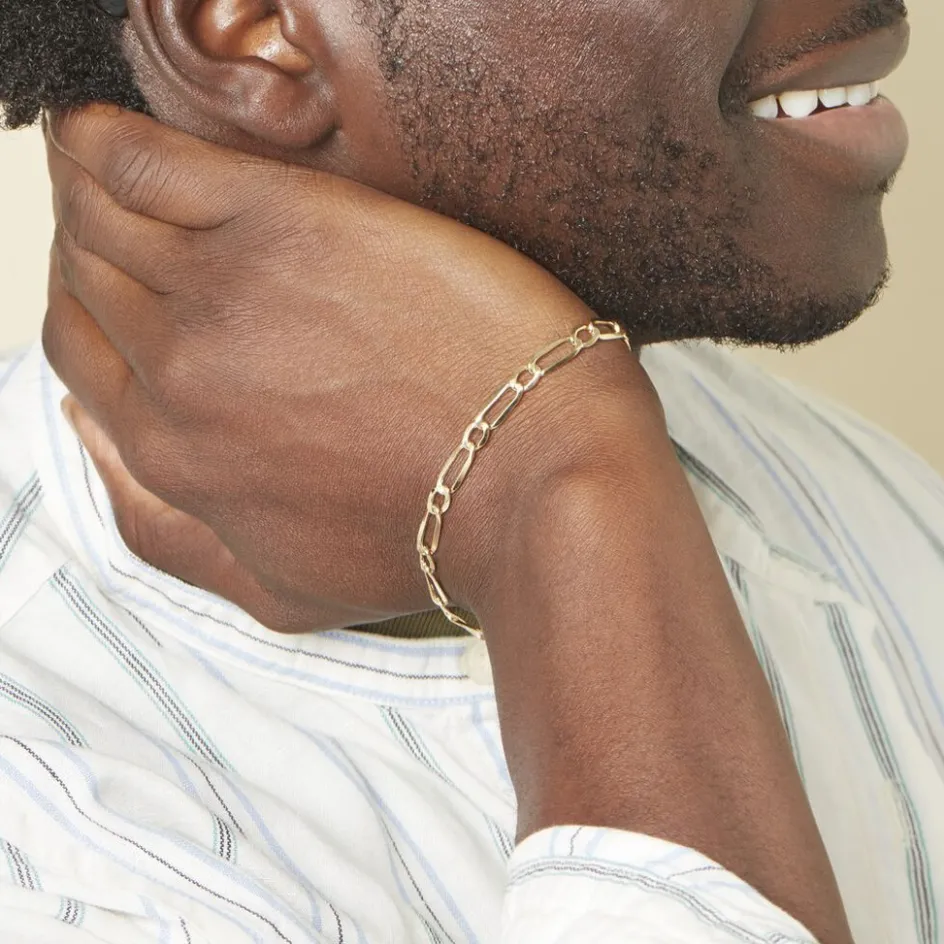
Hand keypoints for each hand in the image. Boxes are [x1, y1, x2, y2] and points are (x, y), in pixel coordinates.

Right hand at [44, 106, 659, 632]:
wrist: (534, 479)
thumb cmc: (431, 538)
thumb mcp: (284, 591)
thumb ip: (176, 535)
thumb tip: (97, 448)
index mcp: (175, 458)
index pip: (85, 359)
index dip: (92, 314)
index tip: (114, 283)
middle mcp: (178, 375)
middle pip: (89, 284)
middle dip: (89, 246)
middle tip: (118, 217)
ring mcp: (225, 293)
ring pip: (103, 215)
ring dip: (87, 182)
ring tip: (102, 161)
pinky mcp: (286, 223)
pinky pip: (150, 160)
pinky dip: (109, 140)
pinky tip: (101, 129)